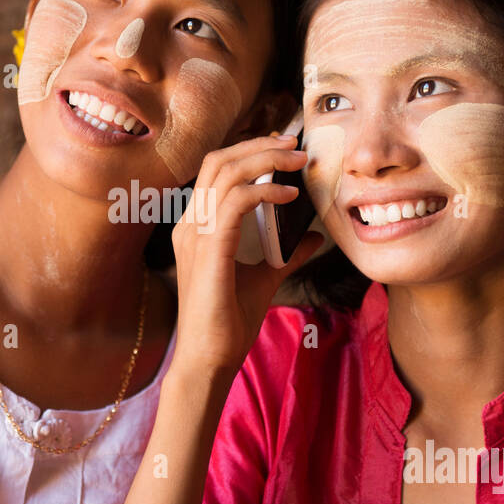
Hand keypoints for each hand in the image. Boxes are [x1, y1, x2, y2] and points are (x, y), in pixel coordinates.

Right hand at [170, 133, 324, 376]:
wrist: (209, 359)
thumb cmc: (228, 322)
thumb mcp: (265, 278)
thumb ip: (286, 254)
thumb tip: (313, 235)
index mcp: (196, 226)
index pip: (217, 169)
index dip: (250, 150)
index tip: (286, 149)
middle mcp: (190, 224)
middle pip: (218, 160)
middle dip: (259, 145)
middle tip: (295, 145)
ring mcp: (195, 235)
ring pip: (226, 173)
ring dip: (266, 160)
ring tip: (298, 163)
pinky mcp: (209, 250)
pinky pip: (235, 202)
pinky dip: (265, 191)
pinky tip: (289, 196)